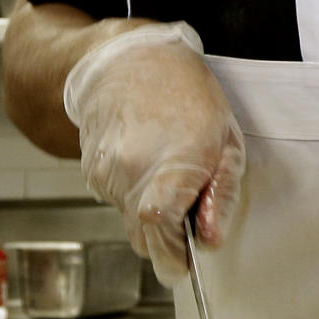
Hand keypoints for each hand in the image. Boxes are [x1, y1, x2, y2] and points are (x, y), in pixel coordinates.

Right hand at [63, 22, 244, 282]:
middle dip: (166, 240)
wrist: (132, 60)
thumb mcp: (227, 141)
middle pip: (144, 239)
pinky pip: (115, 201)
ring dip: (149, 211)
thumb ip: (220, 197)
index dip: (173, 254)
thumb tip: (208, 241)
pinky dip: (131, 194)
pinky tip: (144, 161)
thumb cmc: (188, 95)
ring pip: (129, 220)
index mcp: (172, 164)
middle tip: (186, 211)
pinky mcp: (90, 170)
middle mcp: (131, 170)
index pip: (159, 230)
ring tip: (165, 169)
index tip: (186, 258)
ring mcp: (105, 171)